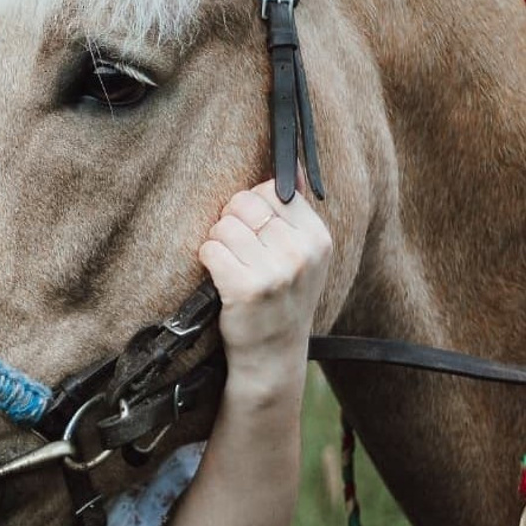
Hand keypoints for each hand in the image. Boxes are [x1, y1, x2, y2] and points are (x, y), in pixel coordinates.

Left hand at [197, 180, 331, 396]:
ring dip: (217, 242)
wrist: (272, 355)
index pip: (272, 190)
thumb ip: (294, 215)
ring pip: (223, 225)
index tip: (253, 230)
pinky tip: (218, 277)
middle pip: (243, 202)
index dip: (252, 206)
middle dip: (231, 220)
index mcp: (318, 238)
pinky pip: (210, 249)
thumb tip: (292, 171)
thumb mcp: (304, 258)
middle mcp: (301, 252)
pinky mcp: (246, 288)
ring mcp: (275, 271)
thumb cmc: (282, 300)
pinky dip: (207, 259)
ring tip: (229, 265)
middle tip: (236, 248)